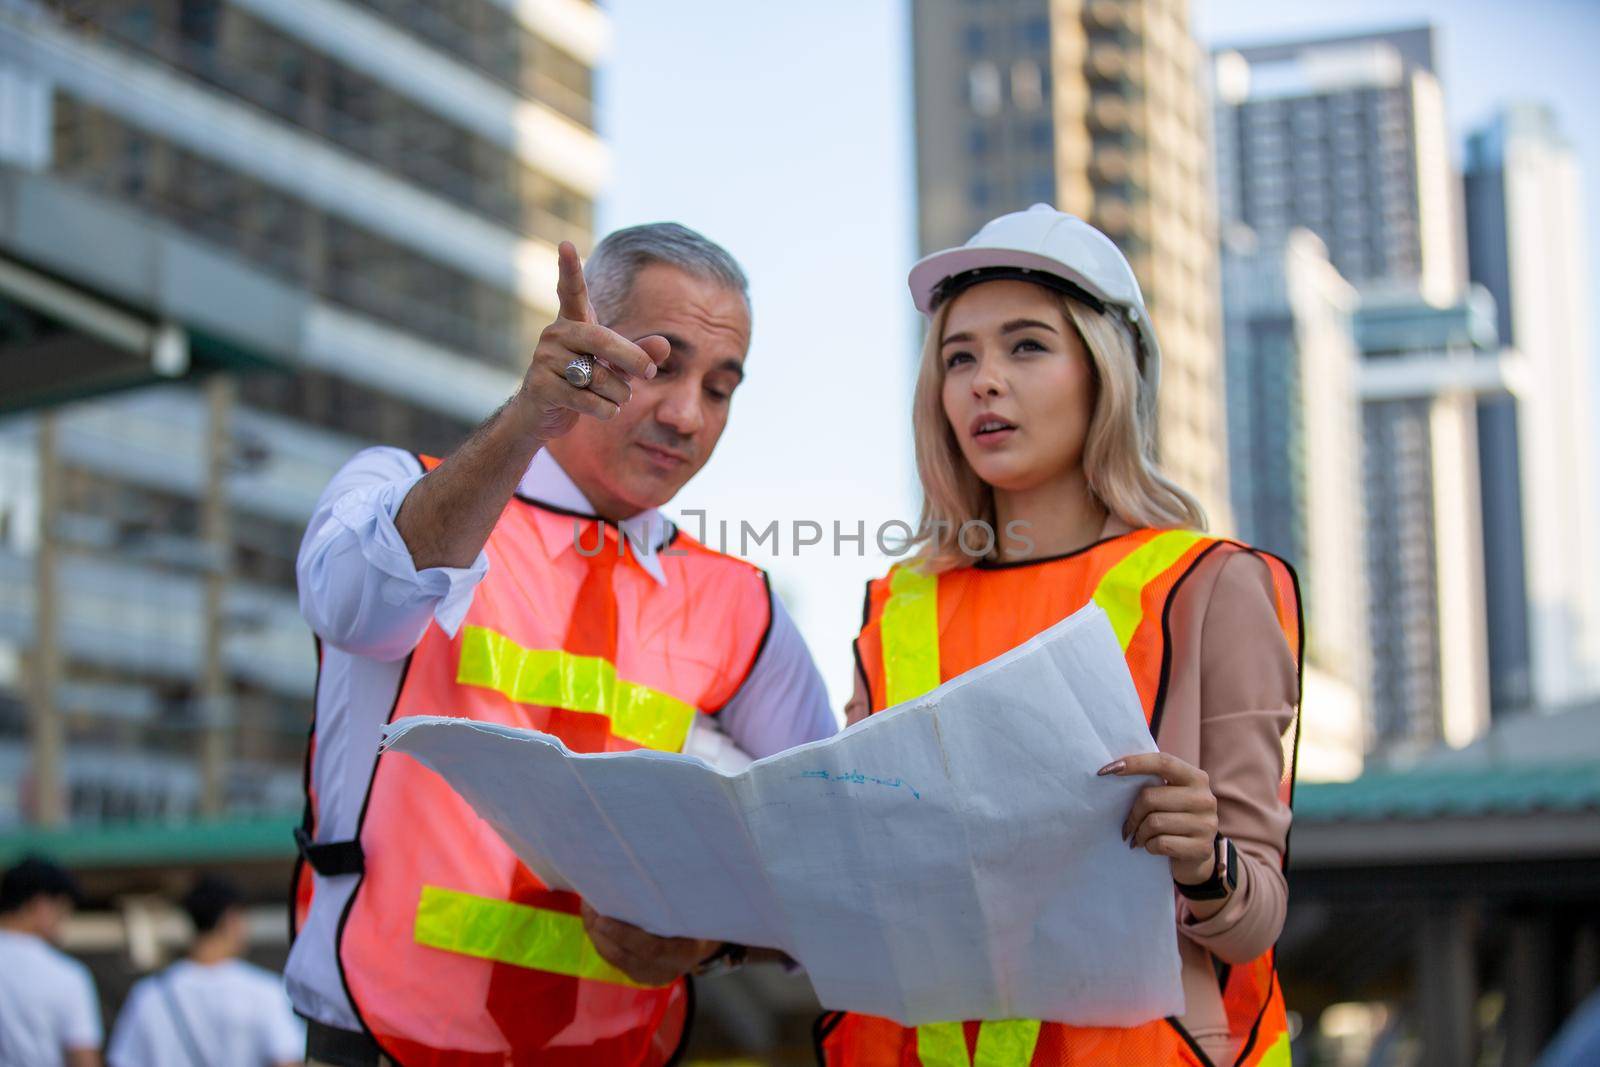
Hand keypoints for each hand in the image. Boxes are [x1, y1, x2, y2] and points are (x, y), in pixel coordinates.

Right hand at [515, 242, 670, 442]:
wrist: (542, 415)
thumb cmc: (583, 383)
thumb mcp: (615, 367)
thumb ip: (639, 354)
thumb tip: (665, 344)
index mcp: (573, 322)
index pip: (571, 291)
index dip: (569, 269)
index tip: (566, 245)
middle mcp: (555, 334)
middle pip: (603, 341)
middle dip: (632, 360)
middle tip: (651, 374)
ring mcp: (544, 359)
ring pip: (599, 378)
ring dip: (618, 394)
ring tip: (614, 398)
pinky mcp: (541, 387)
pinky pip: (589, 400)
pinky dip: (606, 411)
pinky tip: (602, 410)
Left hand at [580, 902, 718, 986]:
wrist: (704, 946)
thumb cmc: (701, 918)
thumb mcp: (696, 909)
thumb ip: (677, 900)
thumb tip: (652, 871)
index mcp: (684, 953)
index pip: (651, 949)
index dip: (624, 935)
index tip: (602, 918)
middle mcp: (663, 970)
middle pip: (623, 956)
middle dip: (600, 932)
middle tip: (587, 905)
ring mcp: (648, 975)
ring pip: (613, 958)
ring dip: (595, 933)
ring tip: (587, 906)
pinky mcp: (635, 973)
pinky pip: (612, 958)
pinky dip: (600, 938)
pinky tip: (593, 918)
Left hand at [1099, 752, 1219, 885]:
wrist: (1195, 857)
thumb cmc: (1174, 819)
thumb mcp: (1170, 797)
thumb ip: (1154, 783)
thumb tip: (1114, 770)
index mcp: (1196, 778)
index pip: (1163, 762)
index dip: (1134, 763)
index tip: (1105, 771)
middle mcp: (1205, 798)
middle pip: (1151, 797)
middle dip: (1133, 814)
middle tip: (1127, 826)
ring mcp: (1207, 824)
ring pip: (1154, 823)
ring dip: (1139, 833)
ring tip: (1139, 837)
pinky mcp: (1201, 848)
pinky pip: (1161, 843)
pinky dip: (1149, 846)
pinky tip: (1150, 846)